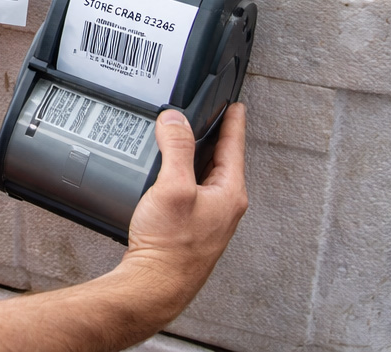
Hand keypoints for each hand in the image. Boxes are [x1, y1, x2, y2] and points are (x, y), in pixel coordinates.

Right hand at [118, 104, 247, 328]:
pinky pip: (192, 189)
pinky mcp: (191, 227)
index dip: (234, 121)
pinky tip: (167, 173)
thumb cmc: (171, 246)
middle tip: (208, 115)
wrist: (154, 286)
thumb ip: (177, 148)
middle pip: (221, 160)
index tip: (236, 105)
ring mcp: (208, 218)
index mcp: (229, 193)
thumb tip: (175, 119)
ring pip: (205, 175)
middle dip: (214, 135)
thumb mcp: (173, 186)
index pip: (235, 147)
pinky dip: (183, 174)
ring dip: (196, 155)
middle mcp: (224, 206)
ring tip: (184, 138)